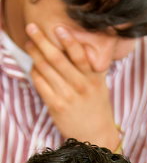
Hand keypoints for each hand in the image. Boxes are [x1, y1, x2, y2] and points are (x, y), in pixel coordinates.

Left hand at [25, 23, 119, 148]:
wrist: (96, 135)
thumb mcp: (101, 85)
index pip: (80, 55)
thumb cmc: (97, 107)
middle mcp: (80, 86)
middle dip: (42, 40)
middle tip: (32, 27)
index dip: (68, 40)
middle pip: (57, 58)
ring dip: (34, 53)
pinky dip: (35, 72)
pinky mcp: (56, 106)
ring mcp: (67, 96)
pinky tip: (34, 66)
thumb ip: (93, 66)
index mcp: (92, 78)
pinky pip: (40, 84)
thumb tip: (86, 44)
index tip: (58, 27)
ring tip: (30, 44)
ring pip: (45, 69)